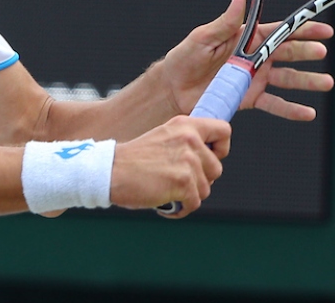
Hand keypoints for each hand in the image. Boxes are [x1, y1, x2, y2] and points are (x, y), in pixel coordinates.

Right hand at [109, 115, 230, 217]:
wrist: (110, 171)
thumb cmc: (133, 160)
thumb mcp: (163, 137)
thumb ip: (186, 143)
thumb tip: (209, 160)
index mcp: (185, 125)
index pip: (224, 131)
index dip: (220, 149)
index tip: (209, 158)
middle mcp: (189, 139)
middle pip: (217, 169)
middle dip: (200, 180)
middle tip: (177, 181)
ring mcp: (188, 161)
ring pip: (206, 189)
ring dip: (188, 196)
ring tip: (167, 191)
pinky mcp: (183, 182)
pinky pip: (194, 203)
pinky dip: (180, 209)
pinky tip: (164, 203)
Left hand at [160, 0, 334, 119]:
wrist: (173, 89)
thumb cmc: (185, 58)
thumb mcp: (204, 37)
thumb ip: (226, 22)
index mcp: (248, 38)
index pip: (280, 31)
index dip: (303, 29)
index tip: (324, 30)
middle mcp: (256, 57)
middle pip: (288, 53)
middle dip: (307, 52)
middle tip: (322, 53)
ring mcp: (256, 78)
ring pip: (288, 79)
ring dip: (308, 81)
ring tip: (326, 82)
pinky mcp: (251, 98)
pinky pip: (275, 104)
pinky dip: (292, 109)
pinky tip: (308, 112)